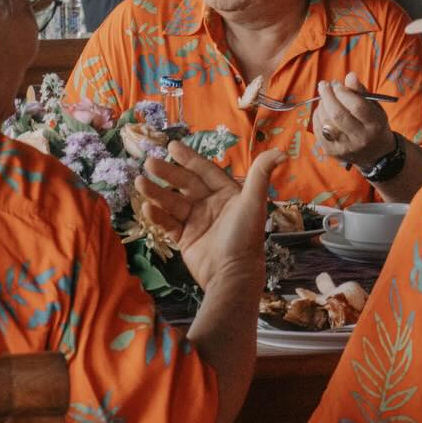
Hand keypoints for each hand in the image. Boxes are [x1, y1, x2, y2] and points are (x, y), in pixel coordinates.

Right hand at [135, 141, 284, 291]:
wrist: (232, 276)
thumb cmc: (245, 238)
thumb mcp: (253, 203)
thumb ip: (261, 175)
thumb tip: (281, 152)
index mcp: (227, 195)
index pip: (205, 171)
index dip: (189, 158)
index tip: (172, 145)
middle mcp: (211, 206)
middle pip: (185, 185)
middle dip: (168, 173)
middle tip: (150, 163)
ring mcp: (197, 222)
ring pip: (173, 202)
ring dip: (157, 192)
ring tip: (140, 182)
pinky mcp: (185, 239)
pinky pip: (168, 224)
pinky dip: (158, 216)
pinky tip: (148, 208)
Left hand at [312, 73, 397, 168]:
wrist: (375, 154)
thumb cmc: (373, 124)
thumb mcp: (374, 107)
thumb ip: (361, 92)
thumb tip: (349, 76)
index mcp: (374, 125)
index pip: (356, 106)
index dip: (343, 92)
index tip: (337, 83)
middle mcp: (360, 138)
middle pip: (338, 114)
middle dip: (327, 96)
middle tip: (324, 85)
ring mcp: (345, 147)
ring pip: (326, 121)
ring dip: (322, 105)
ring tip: (325, 98)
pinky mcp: (332, 152)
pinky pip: (318, 129)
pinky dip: (317, 116)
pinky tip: (322, 110)